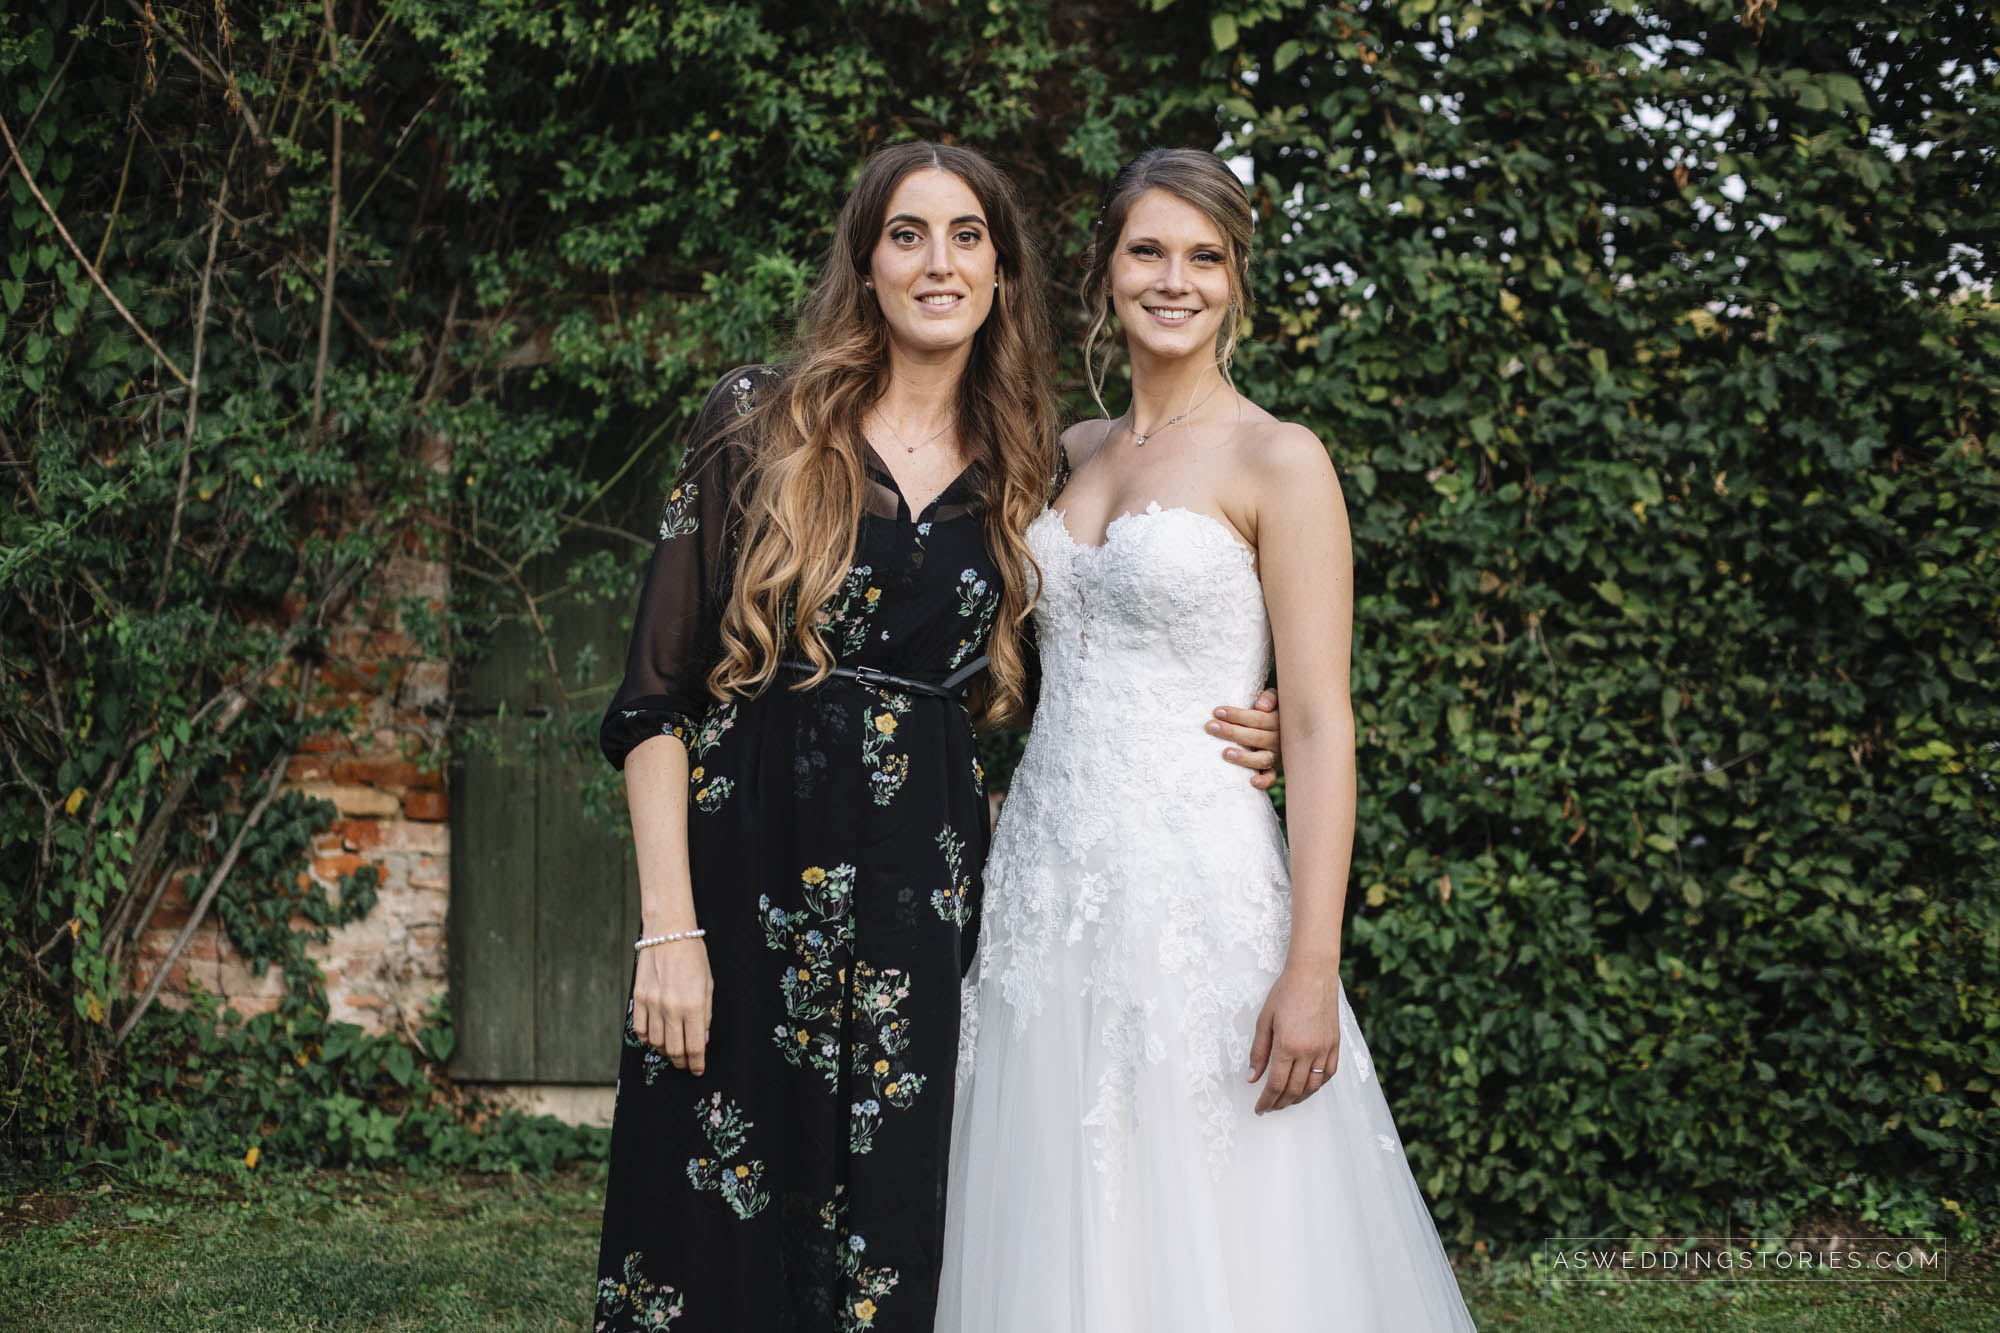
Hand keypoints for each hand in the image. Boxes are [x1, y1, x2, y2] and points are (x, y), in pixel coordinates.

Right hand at [631, 937, 713, 1074]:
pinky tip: (656, 1038)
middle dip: (681, 1062)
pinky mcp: (638, 999)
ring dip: (665, 1051)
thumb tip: (702, 1039)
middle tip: (685, 1064)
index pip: (694, 1047)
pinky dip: (647, 1039)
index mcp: (693, 1006)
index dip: (696, 1063)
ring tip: (672, 1049)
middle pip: (674, 1050)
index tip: (698, 1069)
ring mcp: (652, 1004)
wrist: (668, 933)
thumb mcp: (708, 984)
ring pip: (655, 1043)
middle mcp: (671, 1008)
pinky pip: (639, 1030)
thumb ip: (705, 1014)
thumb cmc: (693, 956)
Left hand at [1209, 687, 1280, 789]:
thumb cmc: (1273, 710)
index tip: (1217, 712)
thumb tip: (1261, 706)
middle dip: (1232, 732)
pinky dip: (1264, 781)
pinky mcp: (1273, 769)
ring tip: (1225, 753)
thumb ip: (1270, 697)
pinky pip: (1271, 777)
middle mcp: (1279, 739)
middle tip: (1211, 727)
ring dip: (1244, 757)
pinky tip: (1252, 782)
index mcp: (1279, 721)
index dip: (1237, 715)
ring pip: (1262, 759)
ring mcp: (1277, 756)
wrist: (1290, 726)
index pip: (1258, 719)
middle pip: (1256, 737)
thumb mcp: (1275, 699)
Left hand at [1247, 961, 1339, 1112]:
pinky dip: (1316, 1086)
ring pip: (1312, 1086)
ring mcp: (1325, 1049)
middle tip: (1269, 1107)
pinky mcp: (1335, 1045)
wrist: (1313, 974)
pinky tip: (1307, 1088)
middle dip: (1280, 1103)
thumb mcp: (1264, 1020)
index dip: (1266, 1100)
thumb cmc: (1285, 993)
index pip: (1276, 1084)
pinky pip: (1328, 1075)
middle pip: (1294, 1090)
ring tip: (1285, 1101)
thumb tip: (1252, 1078)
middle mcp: (1309, 1052)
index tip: (1259, 1109)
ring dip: (1298, 1099)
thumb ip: (1258, 1052)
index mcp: (1288, 1046)